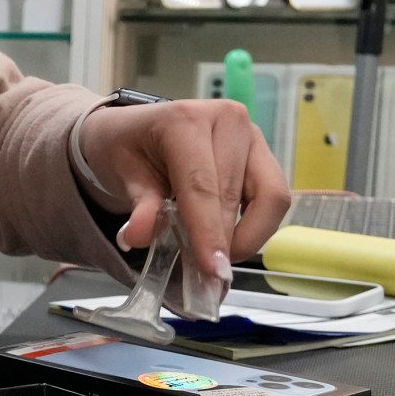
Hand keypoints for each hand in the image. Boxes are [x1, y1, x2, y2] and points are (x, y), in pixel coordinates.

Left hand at [77, 98, 290, 280]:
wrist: (136, 131)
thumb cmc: (127, 149)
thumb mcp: (121, 175)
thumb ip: (137, 207)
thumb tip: (138, 236)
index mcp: (185, 119)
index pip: (201, 185)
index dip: (207, 231)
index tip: (212, 269)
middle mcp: (227, 120)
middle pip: (233, 194)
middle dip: (222, 240)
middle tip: (206, 276)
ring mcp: (251, 135)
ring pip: (268, 197)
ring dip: (245, 235)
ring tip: (215, 256)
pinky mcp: (264, 153)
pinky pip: (274, 197)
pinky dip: (254, 225)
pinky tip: (228, 239)